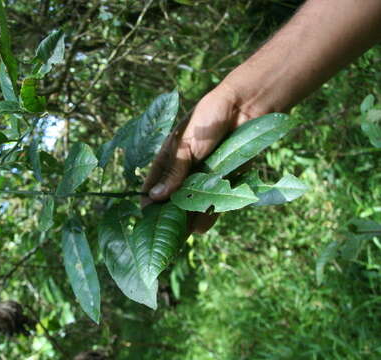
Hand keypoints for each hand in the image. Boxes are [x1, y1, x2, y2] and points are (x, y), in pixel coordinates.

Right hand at [141, 84, 260, 233]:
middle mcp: (186, 170)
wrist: (245, 108)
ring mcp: (205, 176)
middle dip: (169, 214)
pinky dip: (208, 213)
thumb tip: (155, 196)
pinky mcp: (225, 180)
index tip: (144, 217)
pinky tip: (200, 227)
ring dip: (187, 218)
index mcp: (170, 158)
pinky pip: (215, 201)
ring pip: (193, 202)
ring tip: (181, 236)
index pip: (154, 183)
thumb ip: (174, 171)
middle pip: (173, 197)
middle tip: (163, 234)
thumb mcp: (186, 145)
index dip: (148, 200)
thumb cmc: (209, 119)